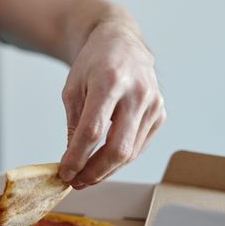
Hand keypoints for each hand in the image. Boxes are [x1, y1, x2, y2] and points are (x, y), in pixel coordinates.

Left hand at [58, 22, 165, 188]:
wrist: (120, 43)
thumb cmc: (92, 64)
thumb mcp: (72, 89)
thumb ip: (74, 124)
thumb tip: (73, 159)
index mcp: (109, 81)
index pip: (93, 131)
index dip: (77, 157)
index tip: (64, 172)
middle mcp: (137, 93)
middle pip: (118, 148)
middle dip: (95, 171)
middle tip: (76, 182)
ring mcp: (153, 104)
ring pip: (131, 152)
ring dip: (106, 170)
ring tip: (85, 178)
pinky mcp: (160, 113)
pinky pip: (139, 145)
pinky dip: (120, 159)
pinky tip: (103, 164)